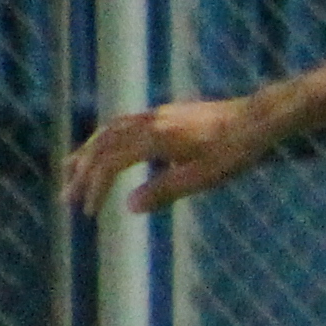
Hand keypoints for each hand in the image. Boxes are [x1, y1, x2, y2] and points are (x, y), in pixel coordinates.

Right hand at [60, 96, 272, 215]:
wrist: (259, 118)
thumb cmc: (234, 151)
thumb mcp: (202, 177)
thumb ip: (164, 191)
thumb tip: (129, 207)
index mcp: (155, 138)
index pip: (110, 163)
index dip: (95, 187)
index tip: (89, 211)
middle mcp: (150, 121)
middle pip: (102, 145)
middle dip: (81, 173)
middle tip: (66, 198)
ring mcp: (157, 114)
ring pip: (110, 131)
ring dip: (88, 153)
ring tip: (72, 172)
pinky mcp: (166, 113)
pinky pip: (124, 125)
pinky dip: (107, 140)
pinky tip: (108, 154)